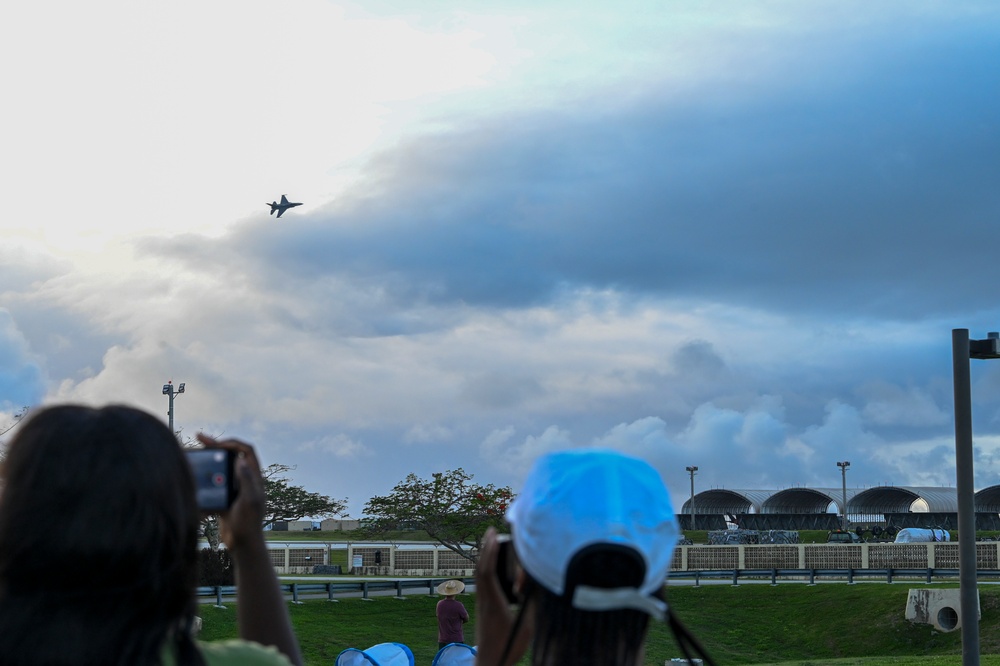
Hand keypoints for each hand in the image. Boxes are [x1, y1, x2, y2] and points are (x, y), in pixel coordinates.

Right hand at [196, 434, 265, 554]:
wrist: (242, 544)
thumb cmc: (249, 523)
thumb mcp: (250, 501)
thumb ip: (248, 480)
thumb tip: (240, 460)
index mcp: (255, 477)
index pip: (247, 451)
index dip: (233, 442)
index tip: (217, 442)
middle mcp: (245, 479)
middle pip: (231, 456)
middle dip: (216, 445)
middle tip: (199, 438)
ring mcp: (233, 488)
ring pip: (220, 468)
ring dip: (207, 460)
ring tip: (193, 453)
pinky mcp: (223, 498)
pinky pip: (212, 483)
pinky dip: (202, 478)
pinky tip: (189, 475)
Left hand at [475, 528, 530, 665]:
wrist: (489, 663)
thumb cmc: (508, 646)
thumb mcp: (526, 626)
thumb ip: (531, 604)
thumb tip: (536, 584)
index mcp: (494, 603)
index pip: (488, 571)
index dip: (490, 552)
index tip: (494, 536)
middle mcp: (484, 600)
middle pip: (481, 568)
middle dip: (486, 548)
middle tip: (491, 531)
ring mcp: (481, 604)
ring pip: (479, 575)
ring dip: (485, 557)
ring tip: (491, 542)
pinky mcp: (482, 608)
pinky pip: (481, 582)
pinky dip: (486, 568)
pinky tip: (491, 565)